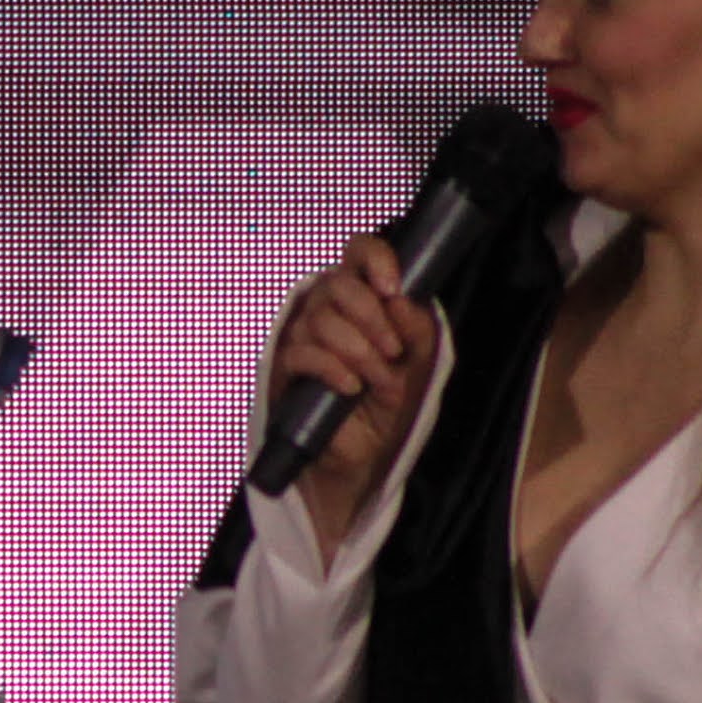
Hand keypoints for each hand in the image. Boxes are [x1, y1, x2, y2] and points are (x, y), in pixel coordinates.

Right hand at [269, 236, 444, 558]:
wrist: (360, 451)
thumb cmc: (385, 399)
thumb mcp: (416, 363)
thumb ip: (416, 327)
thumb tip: (401, 300)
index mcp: (358, 296)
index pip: (359, 251)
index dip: (375, 259)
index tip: (393, 288)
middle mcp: (325, 307)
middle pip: (337, 283)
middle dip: (371, 317)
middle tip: (392, 350)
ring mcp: (301, 335)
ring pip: (321, 320)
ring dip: (358, 351)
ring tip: (377, 381)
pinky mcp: (285, 368)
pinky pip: (303, 353)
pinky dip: (332, 369)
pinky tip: (350, 388)